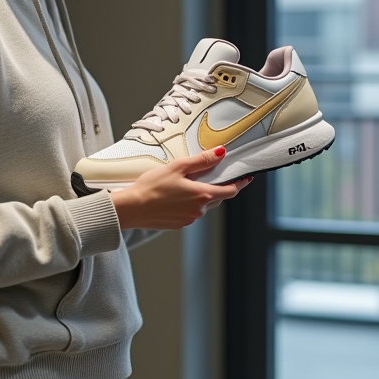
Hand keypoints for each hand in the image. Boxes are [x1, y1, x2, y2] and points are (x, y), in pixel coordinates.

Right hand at [109, 146, 251, 229]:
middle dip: (216, 187)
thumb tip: (221, 153)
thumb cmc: (151, 186)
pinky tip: (175, 197)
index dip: (240, 184)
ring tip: (185, 185)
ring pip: (203, 206)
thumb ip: (201, 161)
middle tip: (209, 175)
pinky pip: (190, 213)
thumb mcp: (177, 167)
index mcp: (202, 195)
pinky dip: (188, 204)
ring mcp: (189, 220)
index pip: (230, 191)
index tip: (246, 178)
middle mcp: (199, 210)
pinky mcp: (179, 225)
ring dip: (201, 196)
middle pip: (216, 198)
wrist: (132, 208)